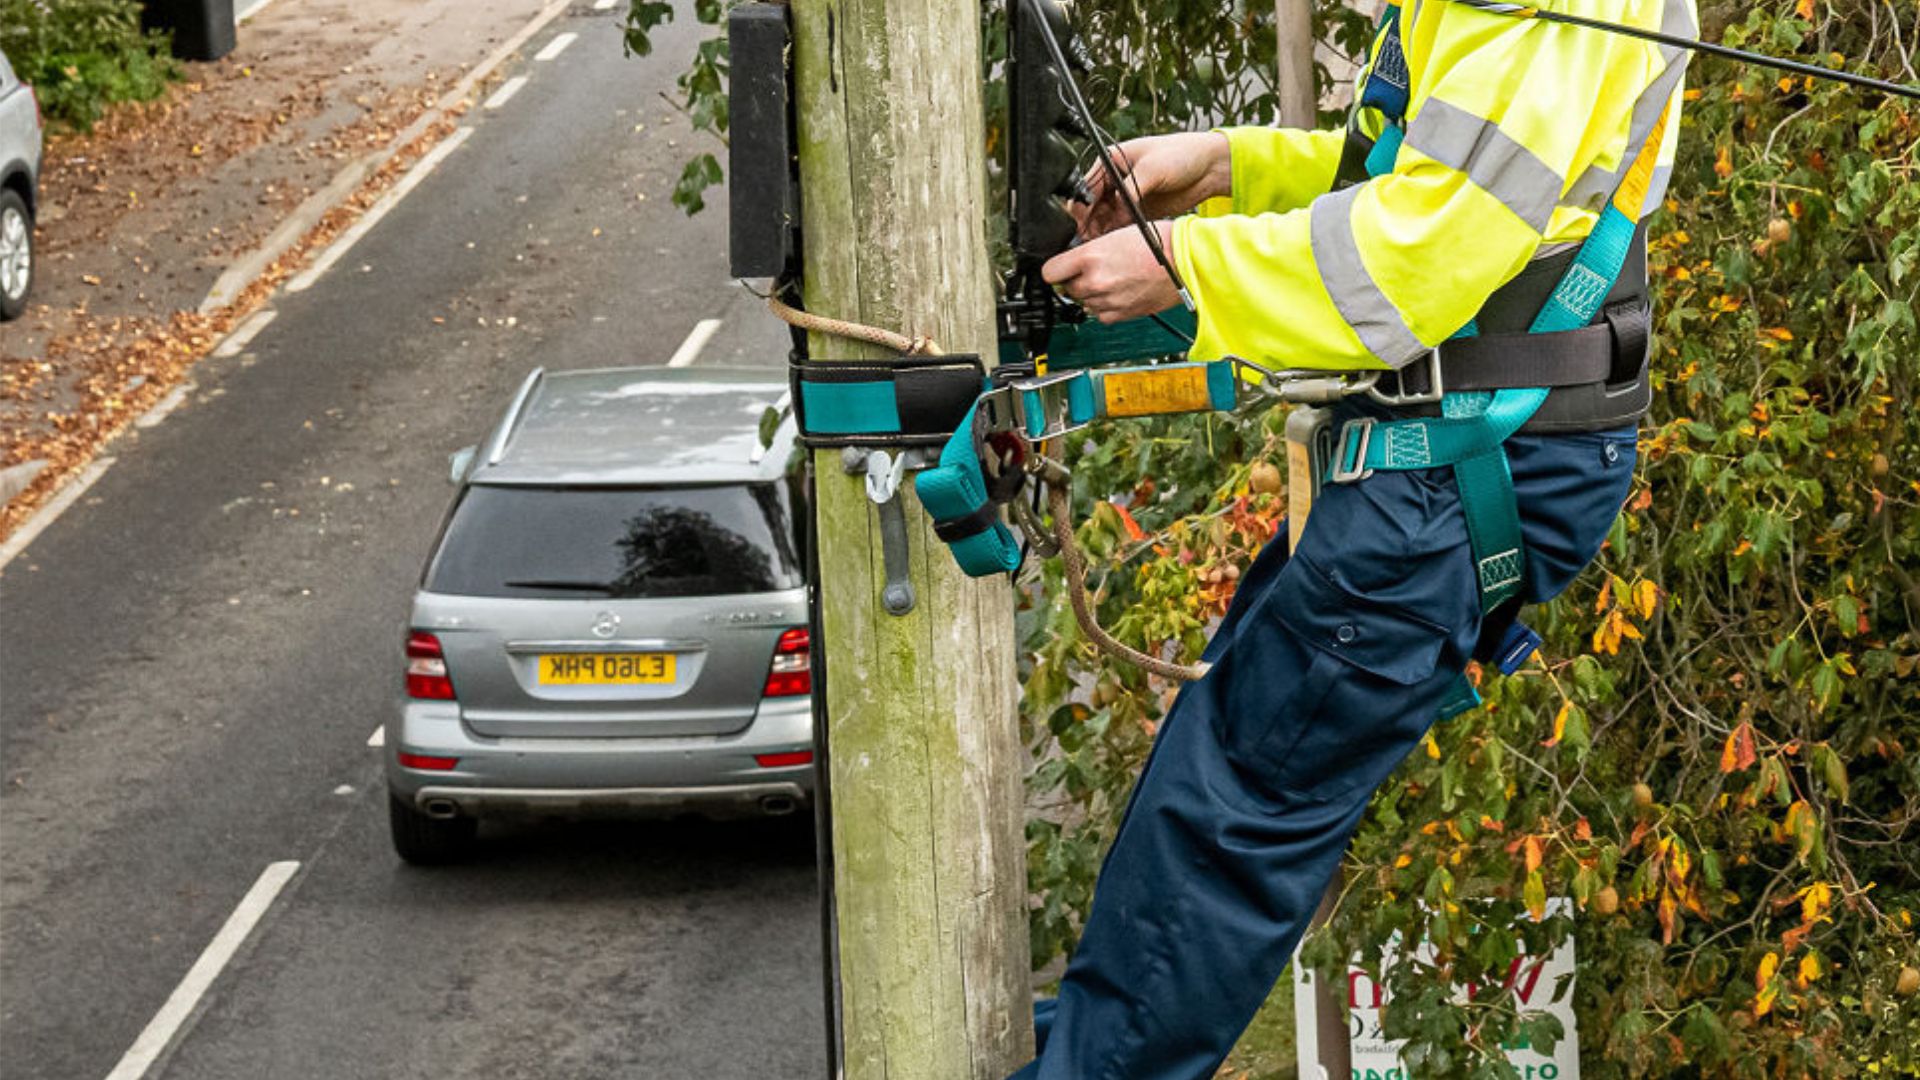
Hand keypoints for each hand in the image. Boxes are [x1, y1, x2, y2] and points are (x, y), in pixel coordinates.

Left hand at [1042, 223, 1181, 324]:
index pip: (1050, 271)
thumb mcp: (1117, 235)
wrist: (1187, 263)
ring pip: (1084, 301)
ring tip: (1116, 278)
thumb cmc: (1160, 243)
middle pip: (1067, 287)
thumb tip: (1076, 260)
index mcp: (1091, 257)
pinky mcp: (1119, 315)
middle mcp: (1094, 281)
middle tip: (1098, 269)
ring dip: (1093, 293)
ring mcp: (1106, 301)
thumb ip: (1091, 251)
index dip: (1056, 268)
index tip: (1061, 267)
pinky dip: (1106, 306)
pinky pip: (1100, 314)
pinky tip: (1122, 291)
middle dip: (1078, 279)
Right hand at [1073, 132, 1230, 239]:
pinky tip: (1113, 244)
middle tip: (1085, 239)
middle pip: (1092, 205)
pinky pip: (1121, 226)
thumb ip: (1130, 190)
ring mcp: (1127, 196)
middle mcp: (1116, 179)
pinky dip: (1116, 235)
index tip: (1078, 222)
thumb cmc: (1181, 154)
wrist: (1210, 167)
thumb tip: (1115, 208)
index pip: (1088, 185)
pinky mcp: (1139, 211)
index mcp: (1112, 160)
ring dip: (1099, 232)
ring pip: (1104, 218)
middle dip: (1088, 222)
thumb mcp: (1151, 169)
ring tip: (1097, 245)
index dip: (1081, 205)